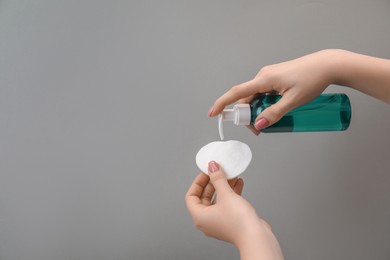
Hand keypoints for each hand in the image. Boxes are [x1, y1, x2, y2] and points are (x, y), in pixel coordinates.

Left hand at [185, 161, 283, 259]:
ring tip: (230, 176)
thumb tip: (212, 167)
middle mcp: (207, 221)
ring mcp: (219, 222)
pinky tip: (238, 184)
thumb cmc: (238, 222)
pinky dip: (231, 193)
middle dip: (212, 183)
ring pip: (217, 200)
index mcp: (199, 216)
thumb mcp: (225, 195)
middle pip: (204, 197)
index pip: (191, 196)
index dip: (198, 182)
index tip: (206, 173)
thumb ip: (218, 179)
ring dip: (223, 187)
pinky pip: (226, 204)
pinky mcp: (230, 221)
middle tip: (218, 172)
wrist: (256, 236)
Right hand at [208, 49, 339, 133]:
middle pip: (246, 98)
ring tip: (270, 122)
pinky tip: (275, 111)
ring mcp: (269, 76)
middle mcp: (263, 76)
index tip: (213, 114)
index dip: (223, 103)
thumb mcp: (293, 101)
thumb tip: (259, 124)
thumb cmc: (312, 79)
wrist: (327, 65)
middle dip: (247, 115)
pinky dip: (263, 103)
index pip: (237, 92)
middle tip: (259, 130)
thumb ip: (275, 113)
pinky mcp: (276, 78)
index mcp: (264, 79)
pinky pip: (263, 92)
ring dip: (257, 110)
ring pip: (255, 96)